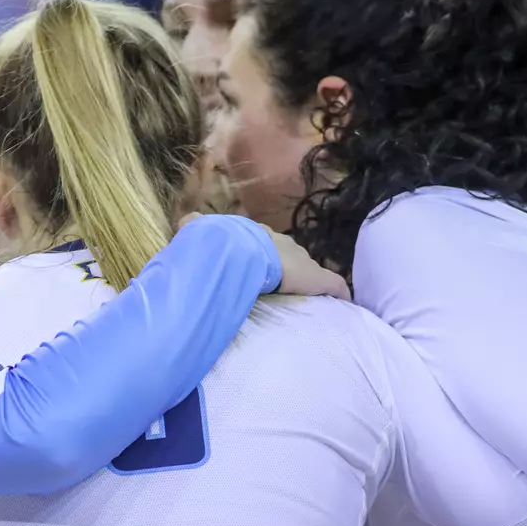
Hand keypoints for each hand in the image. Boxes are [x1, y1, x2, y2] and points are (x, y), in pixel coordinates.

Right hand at [178, 214, 347, 300]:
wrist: (239, 250)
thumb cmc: (220, 244)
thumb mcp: (202, 231)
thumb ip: (194, 227)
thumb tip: (184, 223)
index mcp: (258, 235)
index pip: (267, 243)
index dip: (266, 255)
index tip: (263, 267)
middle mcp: (283, 243)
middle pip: (291, 254)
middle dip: (288, 266)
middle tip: (285, 283)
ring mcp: (300, 260)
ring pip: (309, 269)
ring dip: (308, 280)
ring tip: (307, 295)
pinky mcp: (316, 277)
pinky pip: (332, 285)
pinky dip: (336, 292)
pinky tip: (342, 302)